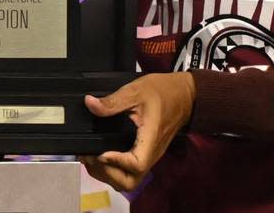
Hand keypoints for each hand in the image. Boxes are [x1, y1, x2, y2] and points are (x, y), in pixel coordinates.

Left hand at [80, 72, 195, 191]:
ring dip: (107, 174)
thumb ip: (113, 101)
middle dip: (106, 173)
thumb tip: (89, 103)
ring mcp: (149, 157)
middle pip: (129, 182)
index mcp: (150, 139)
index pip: (136, 164)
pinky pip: (128, 172)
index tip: (100, 151)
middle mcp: (151, 154)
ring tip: (91, 157)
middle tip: (89, 155)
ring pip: (128, 181)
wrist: (184, 96)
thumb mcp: (136, 90)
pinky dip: (111, 170)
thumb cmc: (163, 92)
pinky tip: (100, 155)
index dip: (115, 162)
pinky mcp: (145, 155)